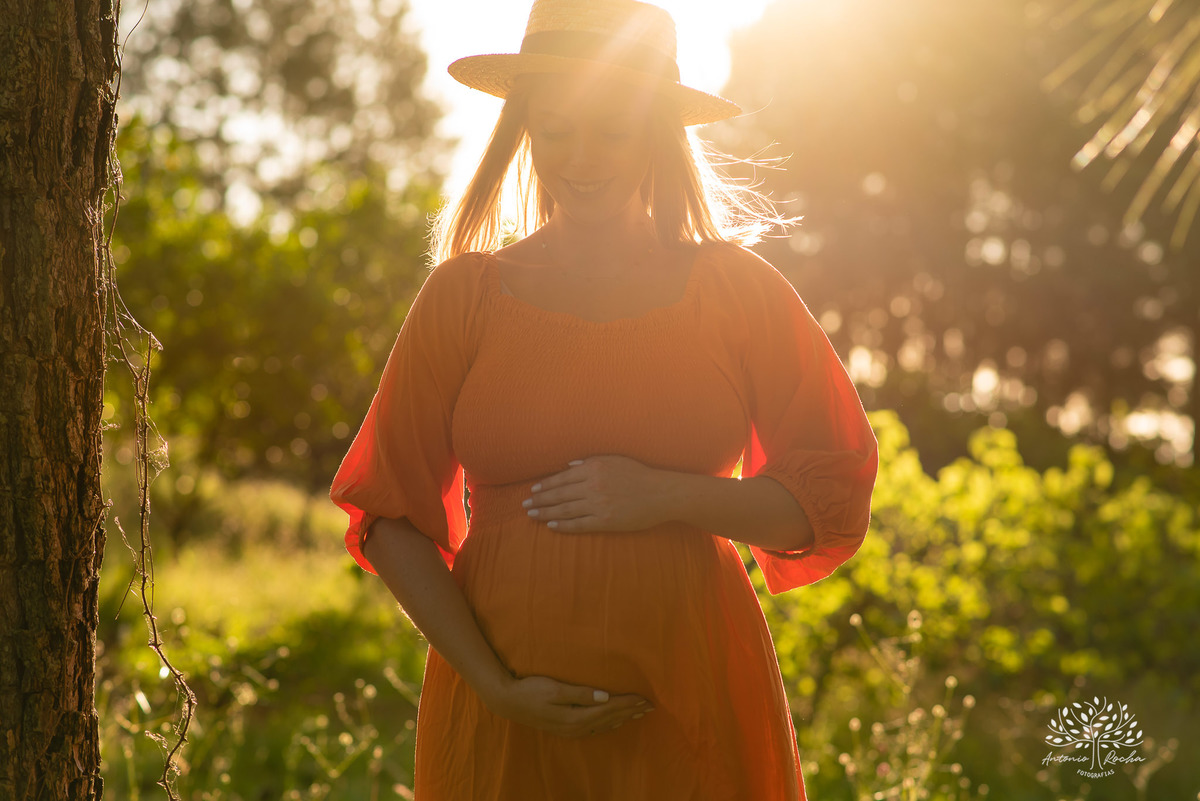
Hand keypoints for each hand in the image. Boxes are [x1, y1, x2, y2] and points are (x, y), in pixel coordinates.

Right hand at [486, 674, 652, 737]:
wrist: (509, 702)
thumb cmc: (531, 690)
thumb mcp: (555, 688)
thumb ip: (581, 693)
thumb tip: (605, 697)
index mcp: (575, 716)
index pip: (609, 709)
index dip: (628, 703)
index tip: (645, 698)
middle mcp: (576, 727)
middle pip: (610, 719)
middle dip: (631, 712)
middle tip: (650, 706)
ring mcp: (571, 730)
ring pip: (605, 725)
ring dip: (623, 718)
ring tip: (639, 713)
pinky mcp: (567, 728)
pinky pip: (595, 728)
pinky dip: (609, 724)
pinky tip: (615, 722)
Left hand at [522, 455, 669, 532]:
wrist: (661, 493)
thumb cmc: (639, 474)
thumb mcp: (615, 460)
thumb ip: (590, 462)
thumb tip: (568, 466)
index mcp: (594, 468)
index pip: (562, 477)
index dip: (545, 485)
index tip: (533, 490)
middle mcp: (593, 485)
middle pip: (559, 494)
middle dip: (539, 500)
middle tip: (525, 505)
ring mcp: (598, 504)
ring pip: (565, 509)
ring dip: (545, 513)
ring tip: (532, 515)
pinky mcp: (605, 521)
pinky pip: (579, 524)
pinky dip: (563, 525)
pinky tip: (551, 526)